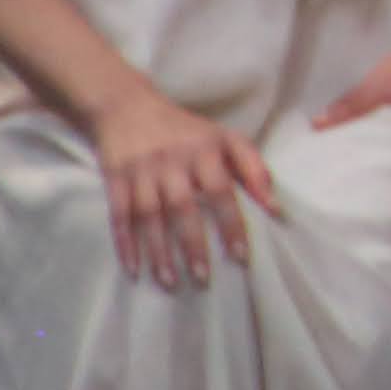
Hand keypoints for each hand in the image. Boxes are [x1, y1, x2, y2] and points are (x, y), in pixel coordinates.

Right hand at [89, 80, 280, 291]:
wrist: (127, 107)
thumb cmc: (186, 130)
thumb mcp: (225, 138)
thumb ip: (254, 168)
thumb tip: (276, 207)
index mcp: (203, 151)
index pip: (221, 190)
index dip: (231, 222)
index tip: (241, 255)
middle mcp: (171, 162)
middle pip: (182, 207)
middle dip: (192, 244)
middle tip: (203, 277)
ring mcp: (140, 172)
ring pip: (149, 216)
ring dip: (158, 251)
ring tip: (171, 282)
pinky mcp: (114, 180)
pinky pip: (119, 215)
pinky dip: (125, 243)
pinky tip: (134, 269)